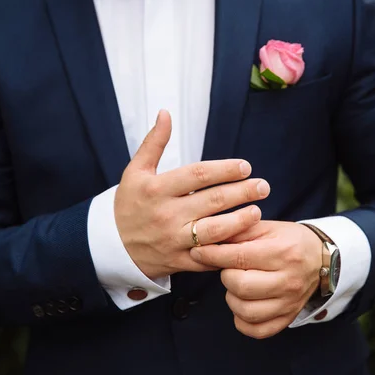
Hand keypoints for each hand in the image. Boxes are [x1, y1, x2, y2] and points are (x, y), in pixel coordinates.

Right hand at [114, 110, 270, 278]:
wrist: (112, 245)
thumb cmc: (128, 204)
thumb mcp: (135, 171)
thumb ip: (153, 143)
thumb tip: (165, 113)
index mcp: (156, 189)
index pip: (197, 175)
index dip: (224, 169)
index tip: (245, 167)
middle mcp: (166, 214)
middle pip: (212, 201)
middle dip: (242, 192)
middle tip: (262, 186)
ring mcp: (173, 240)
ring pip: (214, 231)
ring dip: (240, 221)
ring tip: (257, 211)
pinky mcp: (179, 261)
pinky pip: (208, 256)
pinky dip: (227, 249)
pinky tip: (244, 239)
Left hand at [190, 221, 321, 338]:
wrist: (322, 259)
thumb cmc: (289, 240)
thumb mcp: (266, 227)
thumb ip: (238, 231)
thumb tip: (206, 238)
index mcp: (283, 252)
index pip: (238, 257)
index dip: (212, 255)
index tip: (198, 251)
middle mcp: (288, 280)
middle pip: (240, 286)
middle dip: (225, 275)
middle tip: (228, 268)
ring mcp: (289, 303)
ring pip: (245, 310)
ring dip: (232, 297)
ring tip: (236, 284)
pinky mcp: (287, 318)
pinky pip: (257, 330)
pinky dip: (242, 320)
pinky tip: (243, 303)